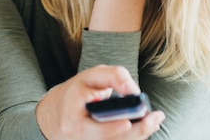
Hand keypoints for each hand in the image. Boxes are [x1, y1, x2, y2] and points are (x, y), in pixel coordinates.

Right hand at [36, 65, 164, 139]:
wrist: (55, 114)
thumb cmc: (75, 93)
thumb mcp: (90, 77)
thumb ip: (114, 76)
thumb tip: (134, 90)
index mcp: (73, 120)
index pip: (95, 130)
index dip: (112, 128)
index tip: (128, 121)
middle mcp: (80, 138)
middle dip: (136, 131)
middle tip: (154, 119)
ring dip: (138, 135)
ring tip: (154, 121)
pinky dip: (131, 136)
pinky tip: (143, 128)